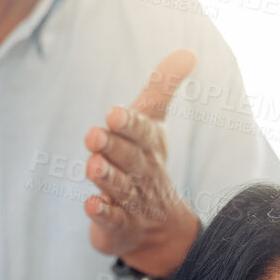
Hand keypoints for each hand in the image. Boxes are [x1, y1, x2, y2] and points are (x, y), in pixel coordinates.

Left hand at [83, 49, 200, 277]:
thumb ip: (162, 87)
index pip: (142, 132)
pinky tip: (91, 205)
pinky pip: (113, 220)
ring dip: (107, 178)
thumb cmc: (147, 163)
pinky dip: (103, 213)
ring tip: (93, 165)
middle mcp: (142, 174)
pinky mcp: (118, 226)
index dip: (129, 123)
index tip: (113, 112)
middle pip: (129, 159)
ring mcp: (133, 202)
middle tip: (93, 135)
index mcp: (149, 147)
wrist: (159, 228)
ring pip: (120, 188)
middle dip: (113, 147)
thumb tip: (189, 51)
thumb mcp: (154, 124)